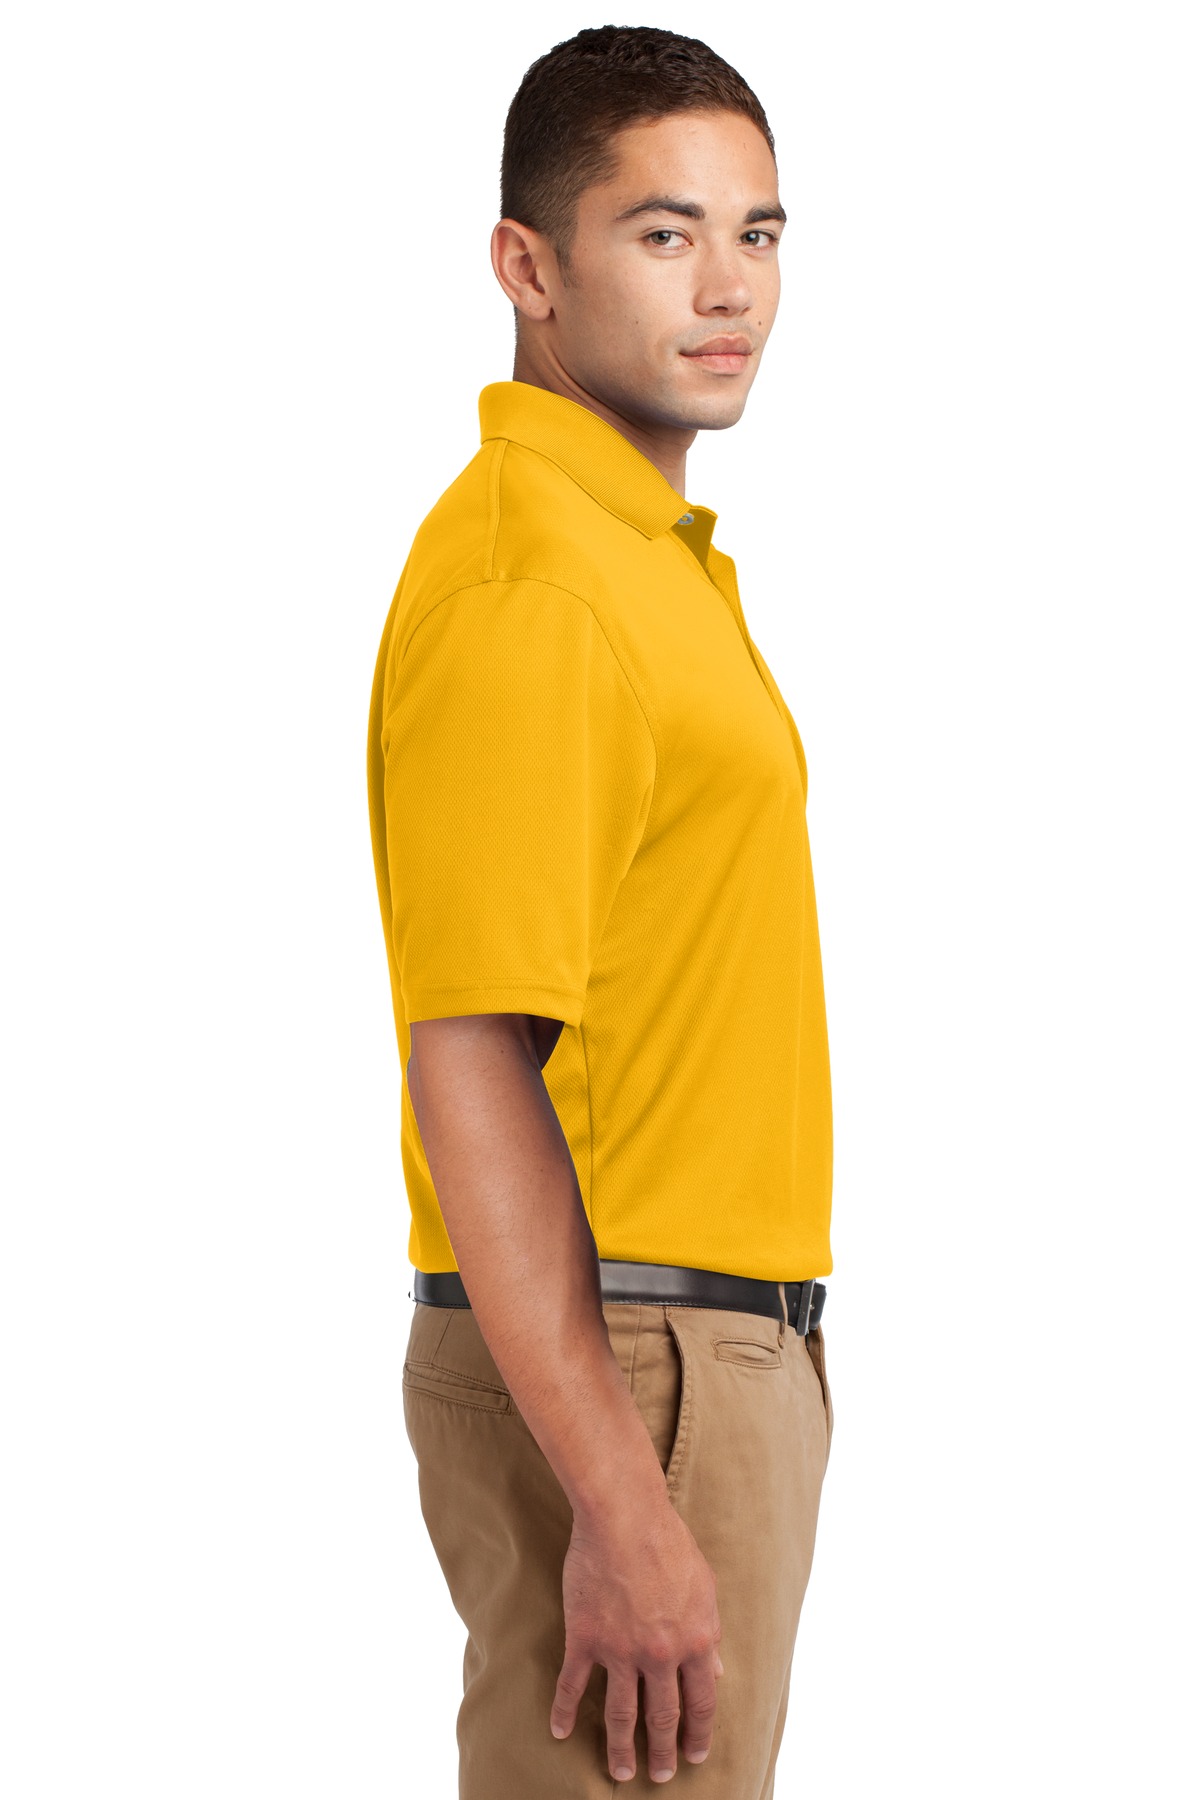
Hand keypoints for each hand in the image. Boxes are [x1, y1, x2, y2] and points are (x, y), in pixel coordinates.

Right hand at [551, 1497, 723, 1782]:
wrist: (625, 1516)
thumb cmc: (669, 1542)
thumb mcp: (704, 1587)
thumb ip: (709, 1632)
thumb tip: (715, 1670)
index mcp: (695, 1641)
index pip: (700, 1702)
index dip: (698, 1733)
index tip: (695, 1755)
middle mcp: (660, 1655)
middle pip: (662, 1717)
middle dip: (663, 1752)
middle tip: (661, 1776)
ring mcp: (620, 1650)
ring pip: (622, 1713)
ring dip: (622, 1748)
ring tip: (620, 1773)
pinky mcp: (585, 1638)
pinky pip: (573, 1685)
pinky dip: (565, 1711)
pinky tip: (560, 1732)